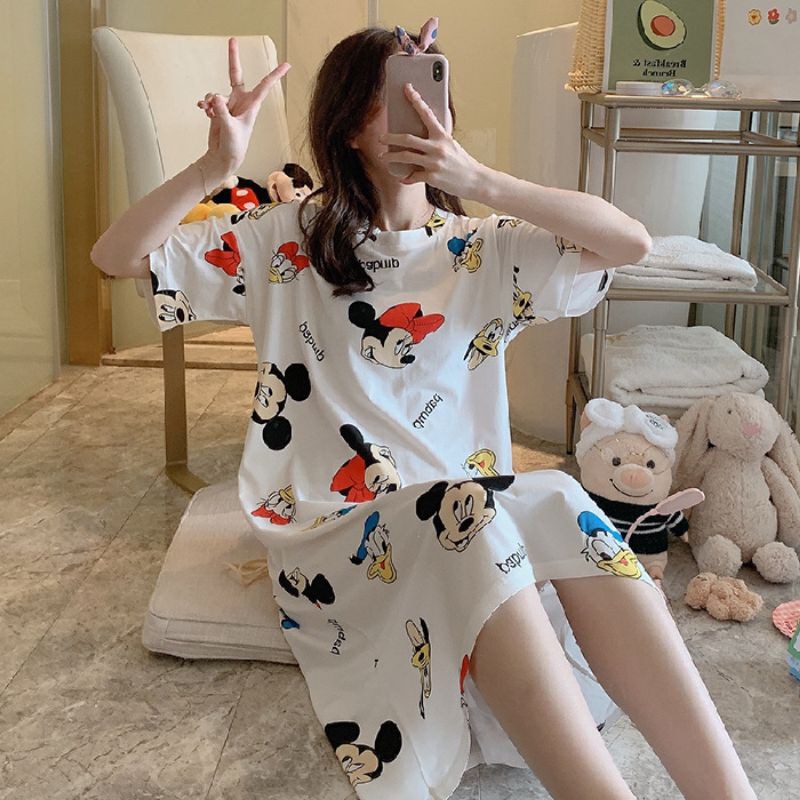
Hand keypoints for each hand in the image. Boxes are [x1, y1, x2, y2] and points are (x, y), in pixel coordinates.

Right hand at [196, 37, 290, 173]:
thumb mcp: (229, 129)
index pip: (264, 86)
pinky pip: (209, 99)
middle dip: (233, 57)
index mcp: (251, 106)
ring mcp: (228, 104)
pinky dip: (205, 104)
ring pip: (216, 92)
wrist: (223, 156)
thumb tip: (214, 97)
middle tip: (232, 39)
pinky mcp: (218, 109)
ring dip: (210, 100)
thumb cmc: (234, 147)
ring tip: (209, 112)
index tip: (287, 64)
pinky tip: (202, 109)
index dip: (275, 75)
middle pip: (235, 74)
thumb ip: (222, 112)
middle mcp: (241, 101)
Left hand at [378, 83, 487, 198]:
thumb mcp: (452, 143)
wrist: (475, 180)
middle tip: (381, 137)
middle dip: (391, 137)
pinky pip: (413, 176)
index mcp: (442, 135)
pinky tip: (402, 177)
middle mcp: (437, 147)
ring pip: (406, 157)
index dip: (415, 99)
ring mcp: (434, 163)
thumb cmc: (462, 161)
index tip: (406, 88)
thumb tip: (429, 121)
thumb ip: (439, 134)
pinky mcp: (432, 177)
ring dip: (392, 157)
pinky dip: (406, 177)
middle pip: (408, 138)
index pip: (426, 113)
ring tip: (384, 157)